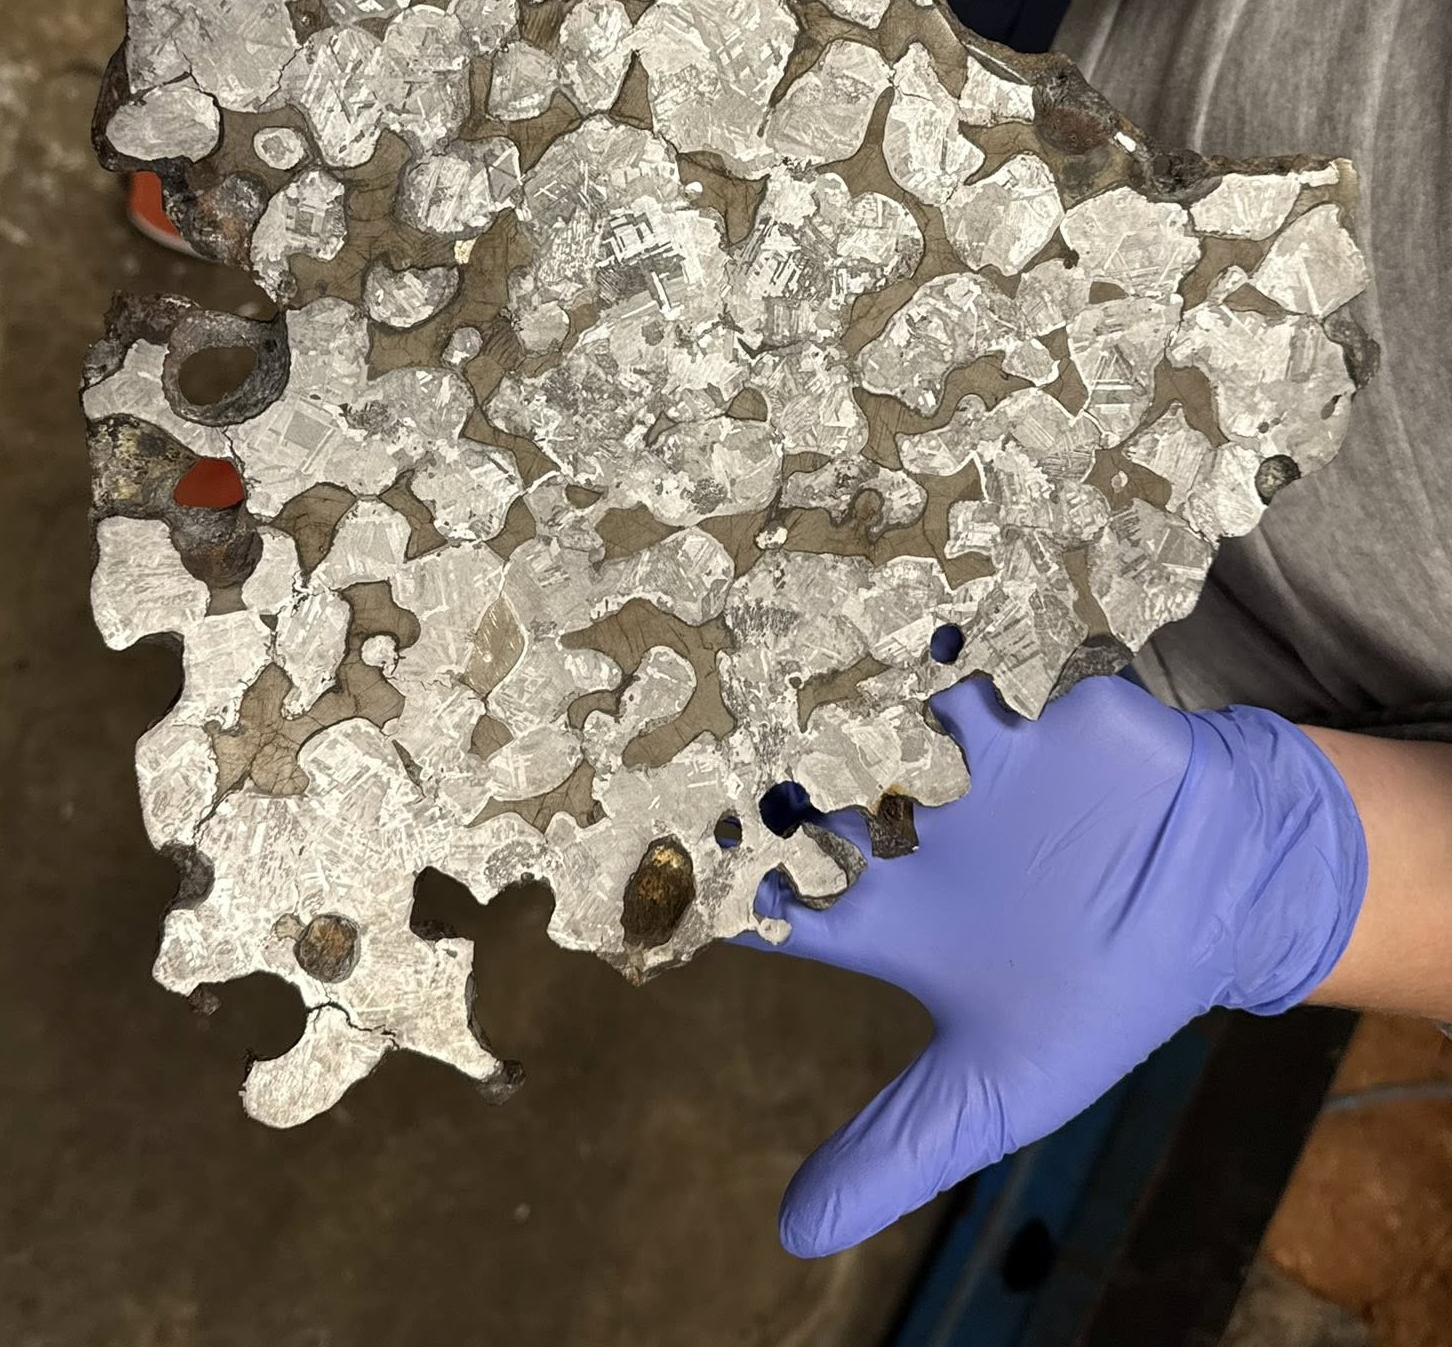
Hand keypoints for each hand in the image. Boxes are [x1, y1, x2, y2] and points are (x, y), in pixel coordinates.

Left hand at [750, 672, 1365, 1256]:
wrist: (1219, 905)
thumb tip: (791, 1236)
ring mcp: (954, 759)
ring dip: (825, 694)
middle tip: (700, 750)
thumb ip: (898, 1147)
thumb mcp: (997, 1088)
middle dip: (746, 769)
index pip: (770, 894)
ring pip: (863, 713)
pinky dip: (937, 648)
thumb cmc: (1099, 991)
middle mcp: (898, 824)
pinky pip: (973, 661)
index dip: (718, 887)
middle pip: (794, 786)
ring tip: (784, 678)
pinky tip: (905, 640)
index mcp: (880, 908)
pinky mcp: (1026, 703)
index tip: (657, 875)